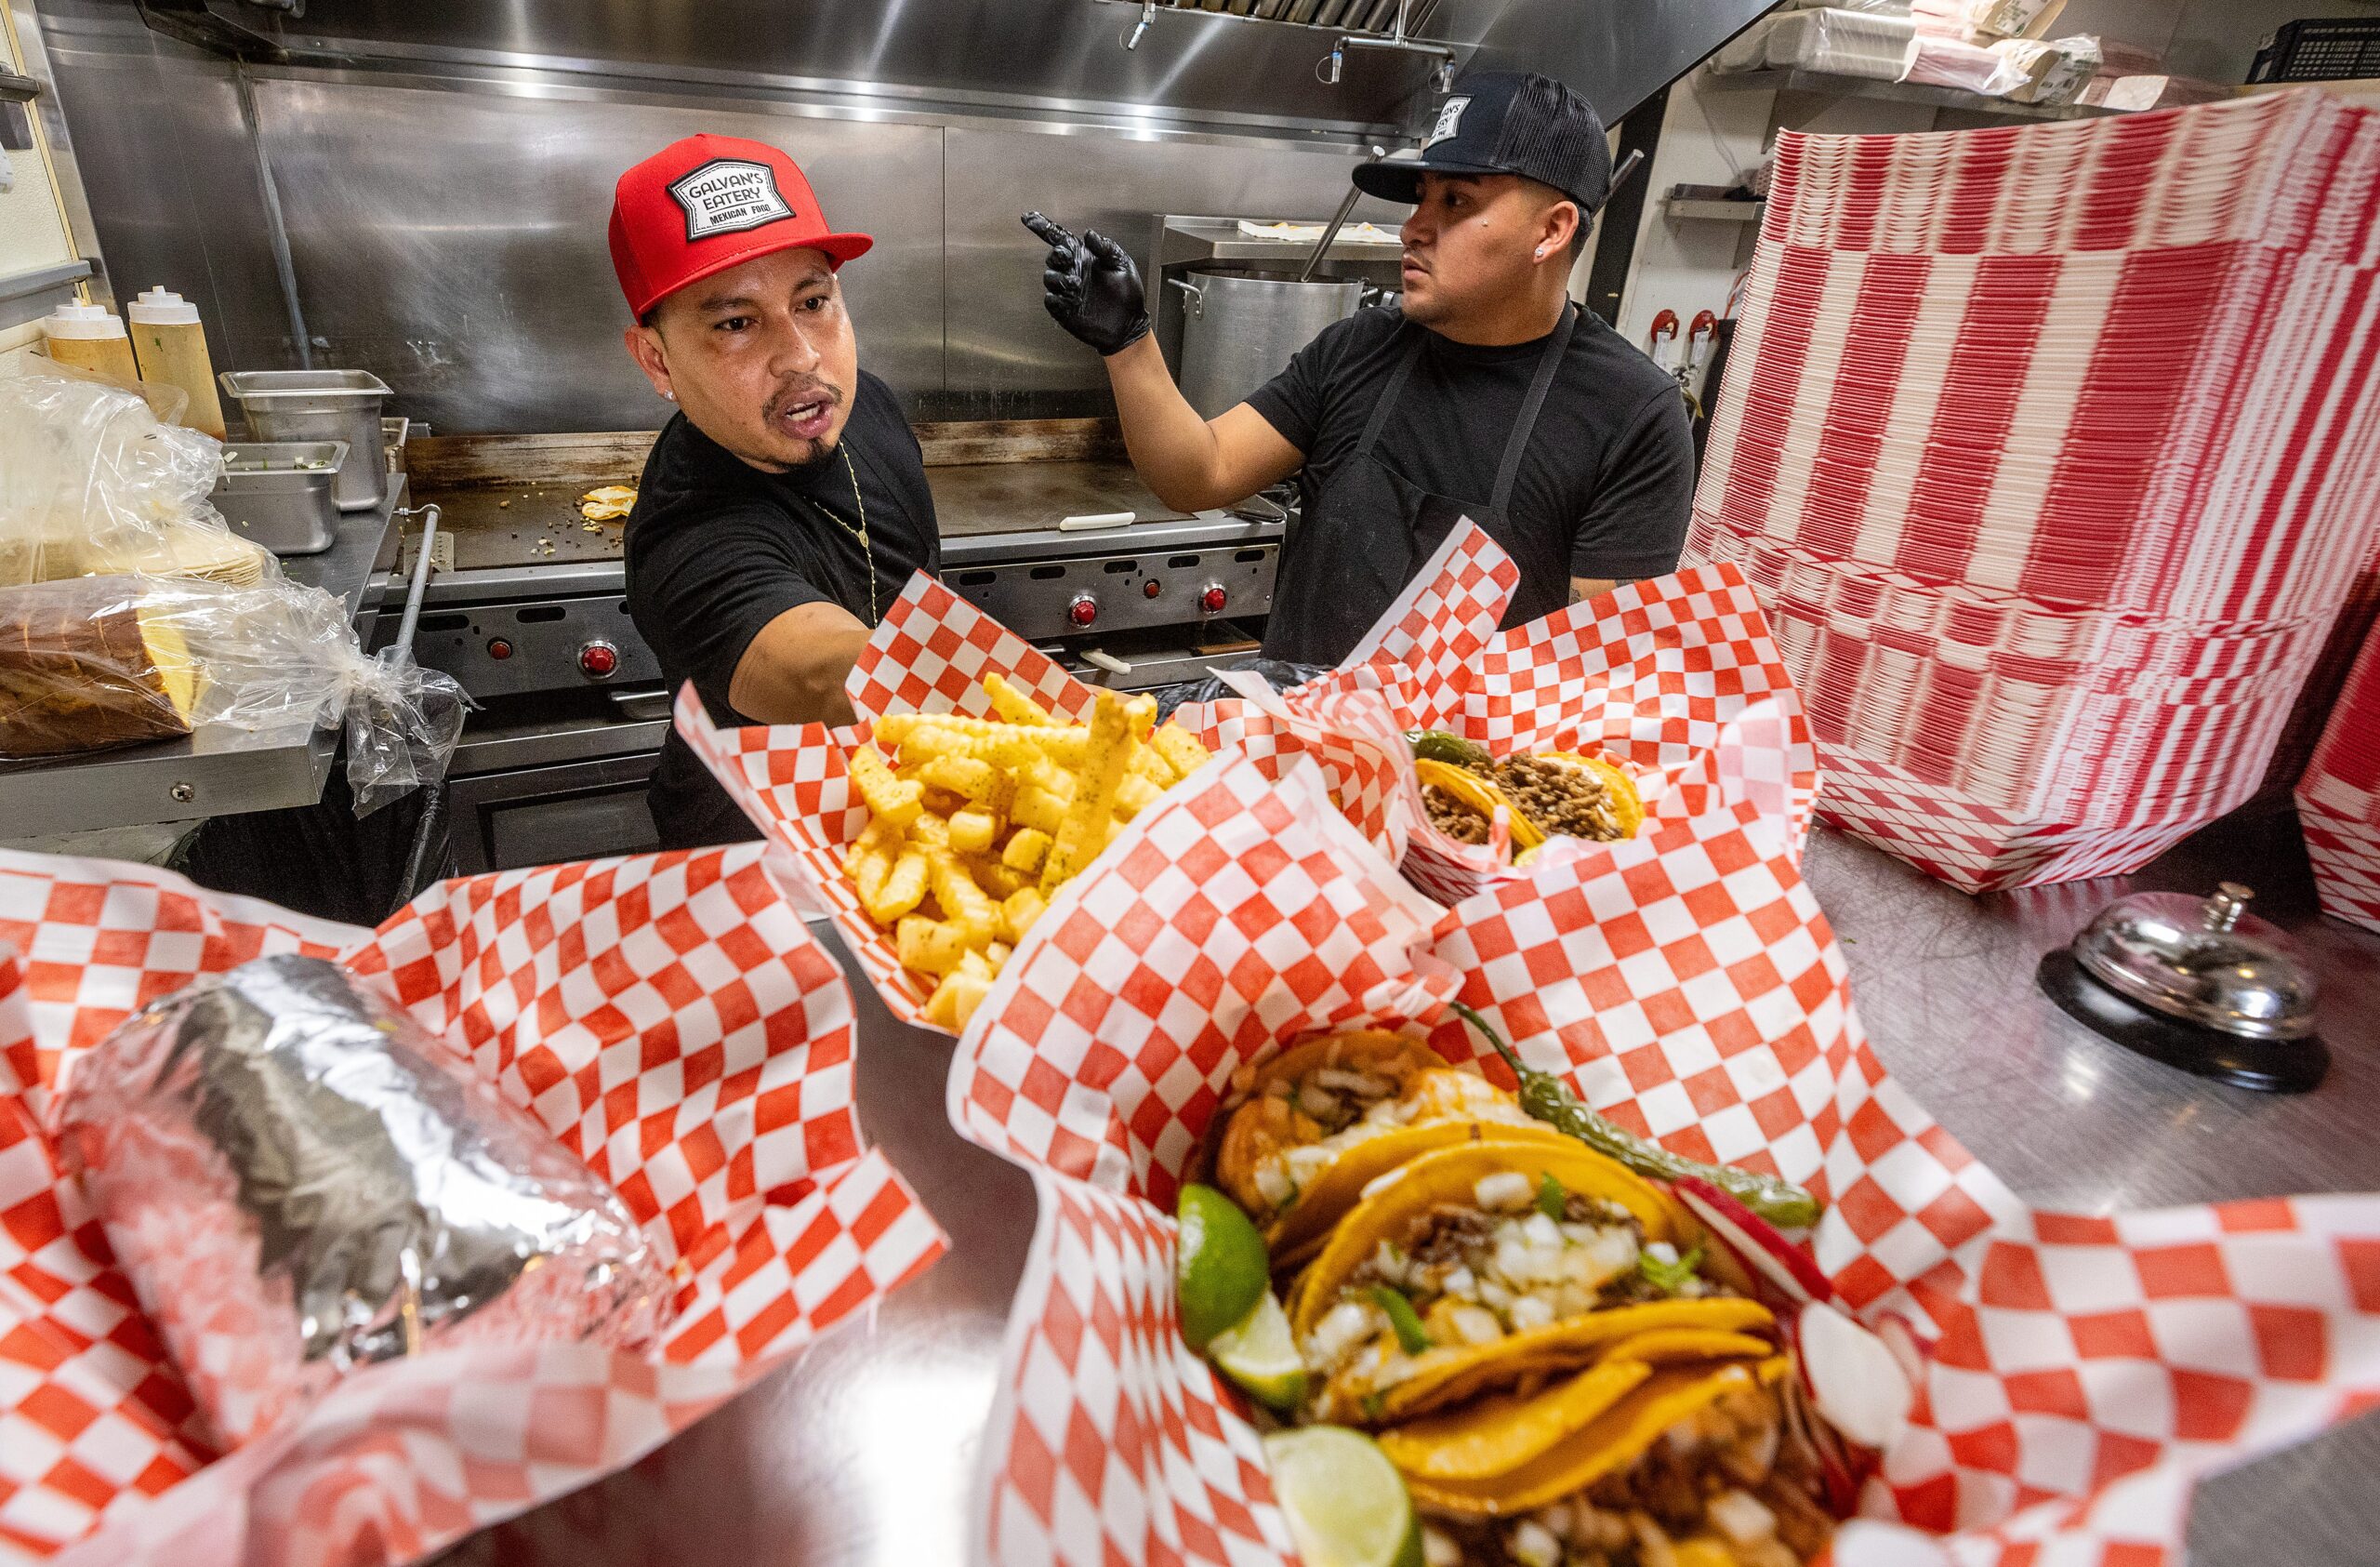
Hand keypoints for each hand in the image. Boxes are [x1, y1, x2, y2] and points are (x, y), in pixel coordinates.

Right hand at [1022, 211, 1149, 356]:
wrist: (1129, 325)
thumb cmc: (1128, 293)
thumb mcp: (1122, 264)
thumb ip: (1106, 248)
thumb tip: (1089, 234)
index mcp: (1084, 257)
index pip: (1059, 239)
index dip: (1043, 227)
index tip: (1029, 217)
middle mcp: (1073, 272)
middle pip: (1052, 257)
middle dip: (1057, 255)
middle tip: (1067, 257)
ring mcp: (1067, 291)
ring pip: (1049, 278)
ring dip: (1059, 278)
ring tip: (1077, 284)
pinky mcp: (1064, 310)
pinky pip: (1051, 300)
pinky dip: (1055, 298)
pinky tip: (1069, 298)